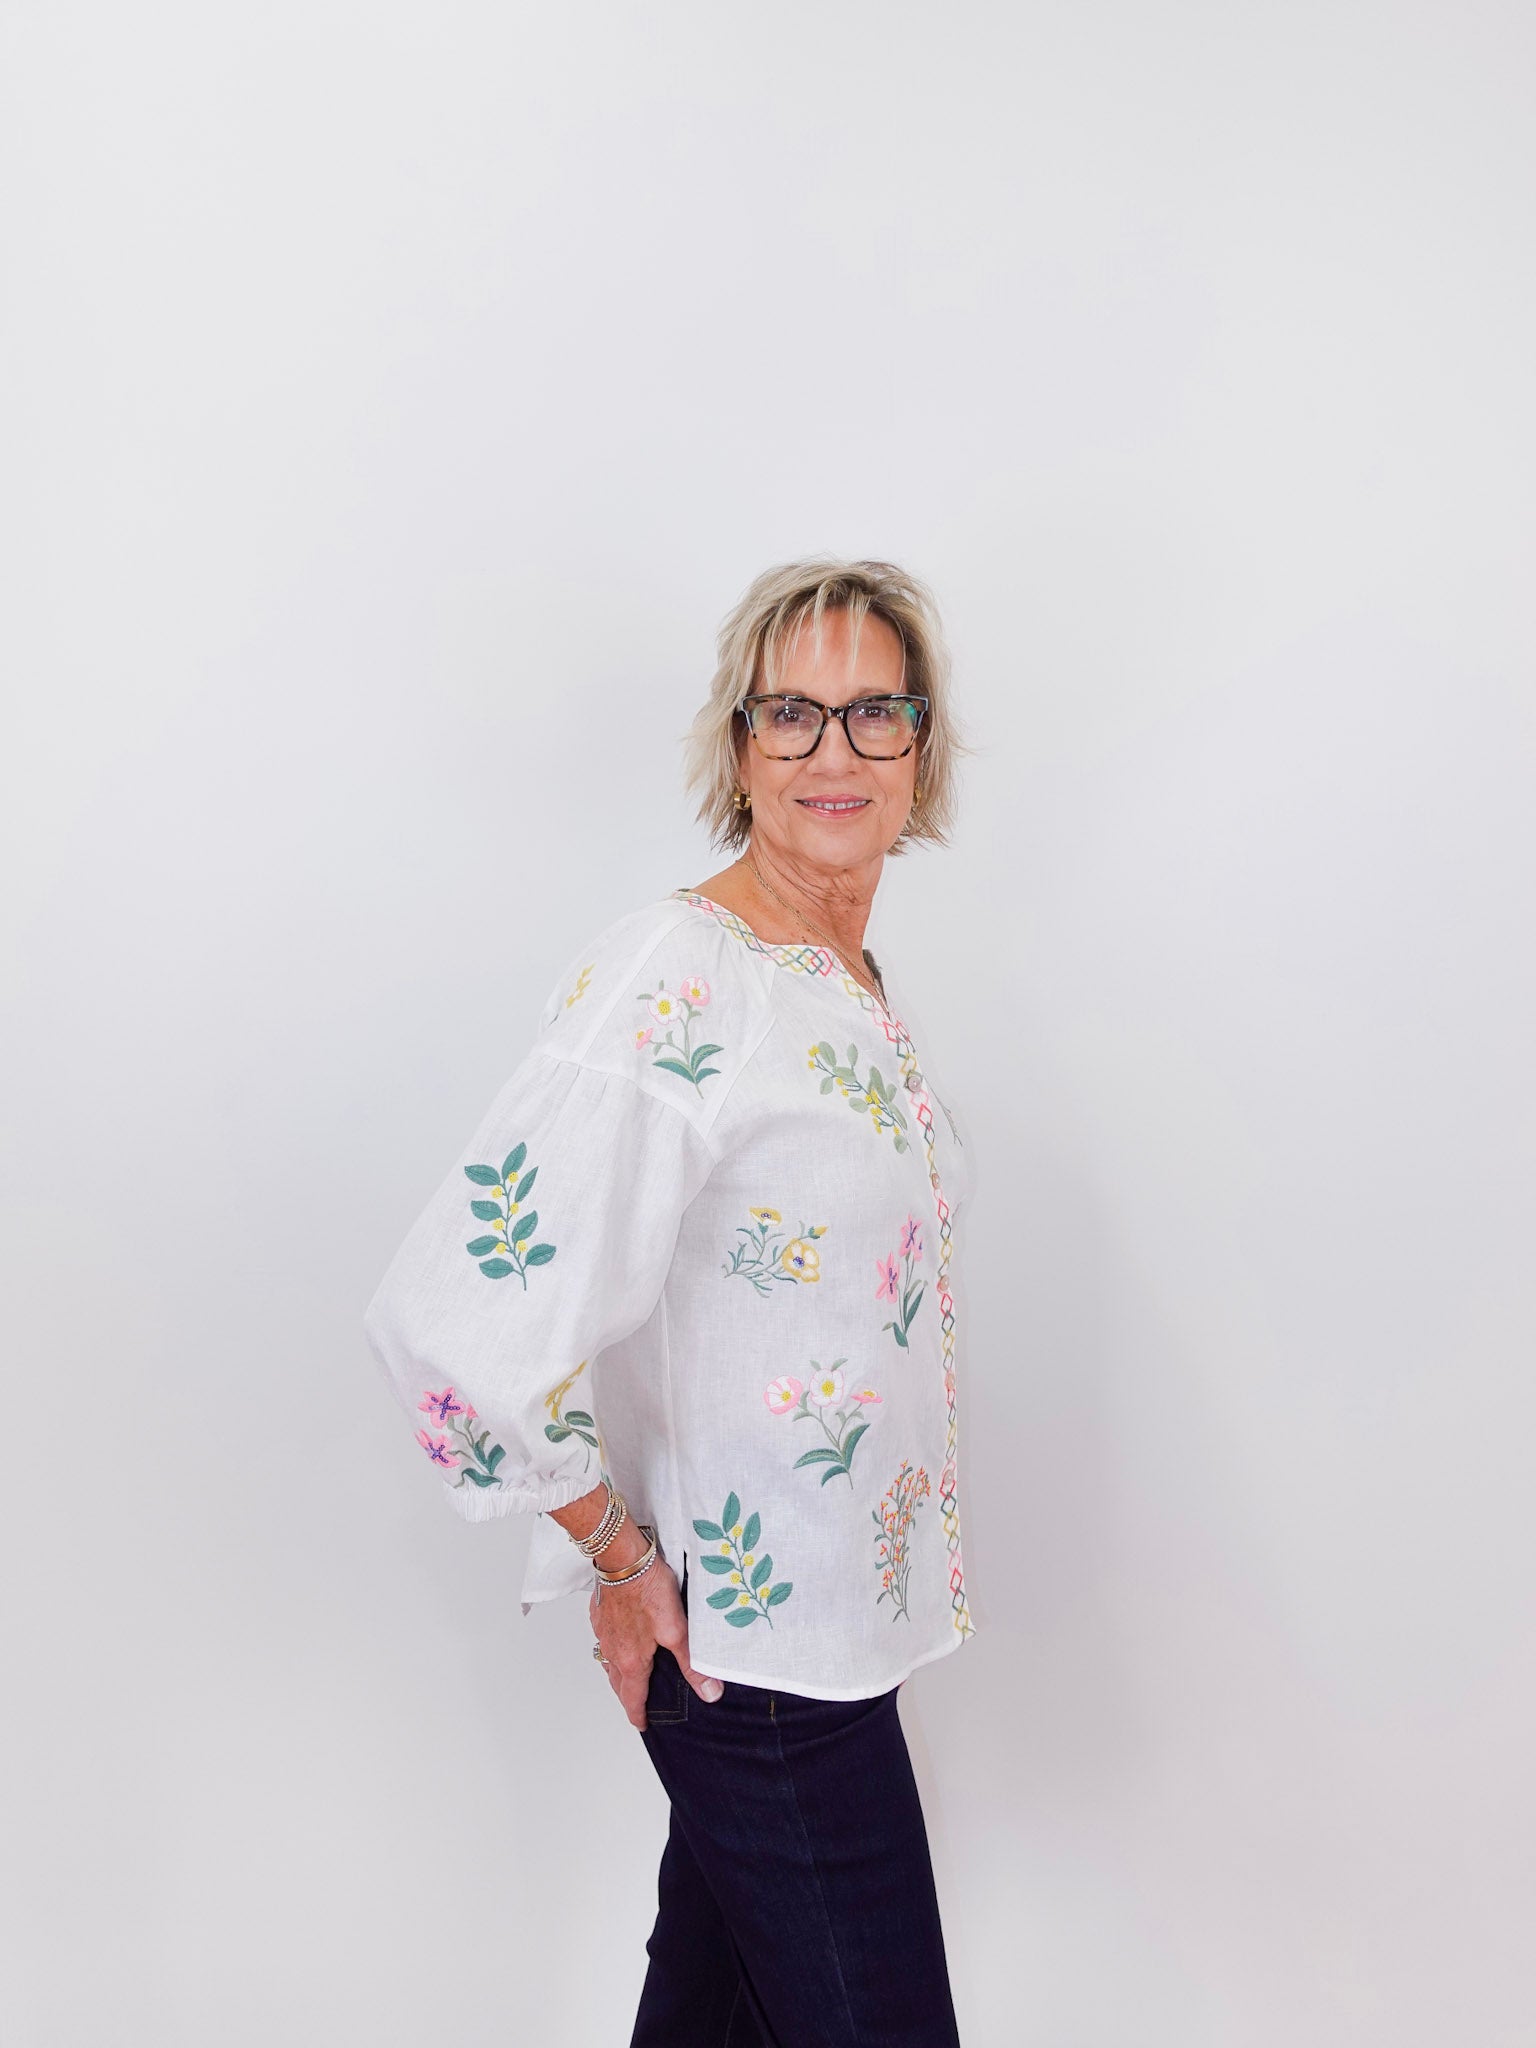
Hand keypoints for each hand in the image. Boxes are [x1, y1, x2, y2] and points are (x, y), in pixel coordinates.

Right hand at [589, 1548, 723, 1730]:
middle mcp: (612, 1649)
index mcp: (632, 1660)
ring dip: (617, 1672)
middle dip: (626, 1696)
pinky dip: (611, 1645)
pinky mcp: (600, 1611)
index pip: (633, 1697)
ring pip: (607, 1660)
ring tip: (627, 1674)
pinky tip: (620, 1635)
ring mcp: (603, 1630)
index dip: (638, 1714)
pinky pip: (603, 1637)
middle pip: (617, 1682)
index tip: (642, 1724)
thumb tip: (709, 1693)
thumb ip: (692, 1663)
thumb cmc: (648, 1588)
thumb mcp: (678, 1629)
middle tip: (634, 1704)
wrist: (623, 1557)